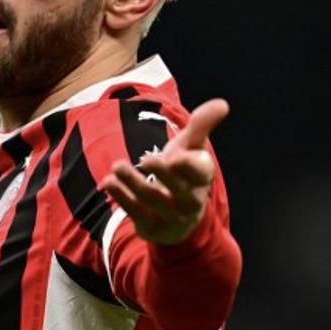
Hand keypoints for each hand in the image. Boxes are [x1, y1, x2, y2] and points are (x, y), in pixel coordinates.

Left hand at [100, 98, 228, 245]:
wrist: (176, 217)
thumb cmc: (183, 173)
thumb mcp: (192, 149)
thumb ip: (202, 126)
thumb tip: (222, 103)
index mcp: (202, 178)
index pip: (200, 172)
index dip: (188, 165)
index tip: (175, 157)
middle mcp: (190, 200)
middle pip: (177, 187)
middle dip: (161, 173)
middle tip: (145, 159)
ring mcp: (170, 216)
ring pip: (152, 199)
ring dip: (133, 182)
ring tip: (117, 166)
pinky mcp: (151, 226)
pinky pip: (135, 212)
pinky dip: (121, 197)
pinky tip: (108, 182)